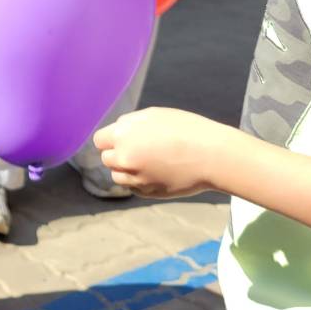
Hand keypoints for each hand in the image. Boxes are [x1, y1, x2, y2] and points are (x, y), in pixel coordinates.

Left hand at [94, 107, 229, 197]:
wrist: (211, 155)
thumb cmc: (184, 129)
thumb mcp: (152, 115)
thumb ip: (128, 124)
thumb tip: (116, 133)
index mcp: (122, 136)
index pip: (99, 141)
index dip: (111, 139)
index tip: (122, 138)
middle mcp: (124, 159)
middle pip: (107, 159)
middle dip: (118, 154)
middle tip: (140, 149)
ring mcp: (136, 179)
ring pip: (118, 176)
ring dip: (127, 170)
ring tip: (149, 161)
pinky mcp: (148, 193)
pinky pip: (134, 188)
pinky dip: (140, 182)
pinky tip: (158, 172)